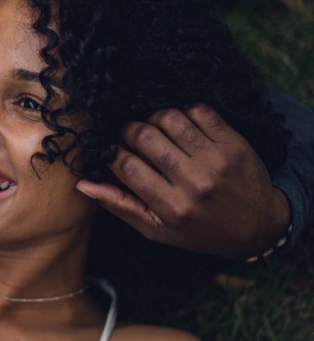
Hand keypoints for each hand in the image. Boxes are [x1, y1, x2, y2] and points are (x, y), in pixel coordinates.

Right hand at [75, 104, 289, 259]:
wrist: (257, 225)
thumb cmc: (198, 229)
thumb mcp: (155, 229)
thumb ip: (119, 205)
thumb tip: (83, 184)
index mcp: (171, 207)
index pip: (125, 165)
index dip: (111, 152)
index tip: (112, 152)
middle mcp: (194, 183)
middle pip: (143, 136)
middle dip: (129, 131)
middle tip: (131, 138)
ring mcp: (216, 160)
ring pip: (168, 117)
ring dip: (154, 119)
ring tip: (157, 132)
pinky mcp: (234, 143)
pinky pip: (198, 110)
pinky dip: (183, 113)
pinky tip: (183, 129)